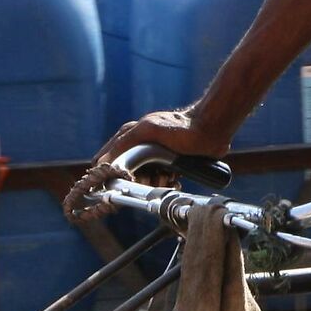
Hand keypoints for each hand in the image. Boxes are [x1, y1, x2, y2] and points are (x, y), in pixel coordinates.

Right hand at [96, 106, 229, 173]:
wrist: (211, 130)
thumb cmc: (181, 127)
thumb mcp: (147, 130)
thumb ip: (122, 144)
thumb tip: (100, 163)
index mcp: (129, 136)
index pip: (106, 160)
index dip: (109, 174)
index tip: (118, 183)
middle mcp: (138, 147)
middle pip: (127, 175)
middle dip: (138, 181)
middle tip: (151, 177)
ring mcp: (154, 157)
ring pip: (144, 181)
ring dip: (154, 183)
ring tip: (167, 176)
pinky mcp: (168, 166)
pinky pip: (160, 182)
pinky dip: (166, 184)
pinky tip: (175, 179)